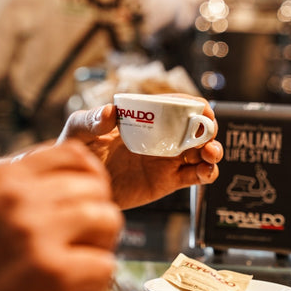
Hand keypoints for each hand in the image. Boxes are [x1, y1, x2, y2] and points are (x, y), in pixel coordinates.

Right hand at [0, 140, 123, 290]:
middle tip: (84, 247)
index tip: (90, 203)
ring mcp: (37, 232)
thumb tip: (74, 197)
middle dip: (98, 220)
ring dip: (101, 248)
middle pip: (97, 189)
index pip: (73, 155)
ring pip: (109, 220)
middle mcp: (20, 197)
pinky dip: (96, 285)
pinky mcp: (52, 272)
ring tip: (80, 271)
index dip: (92, 180)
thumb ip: (20, 198)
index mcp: (2, 178)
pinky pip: (106, 265)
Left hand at [57, 99, 222, 209]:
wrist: (78, 185)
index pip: (178, 105)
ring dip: (213, 151)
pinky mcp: (168, 182)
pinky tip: (204, 172)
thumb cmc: (77, 150)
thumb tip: (110, 112)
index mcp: (147, 117)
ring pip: (202, 153)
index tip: (203, 111)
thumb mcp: (78, 129)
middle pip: (197, 129)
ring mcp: (167, 160)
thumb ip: (91, 119)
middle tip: (208, 137)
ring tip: (209, 155)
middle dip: (210, 130)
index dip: (196, 106)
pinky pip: (194, 177)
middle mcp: (162, 136)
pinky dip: (206, 174)